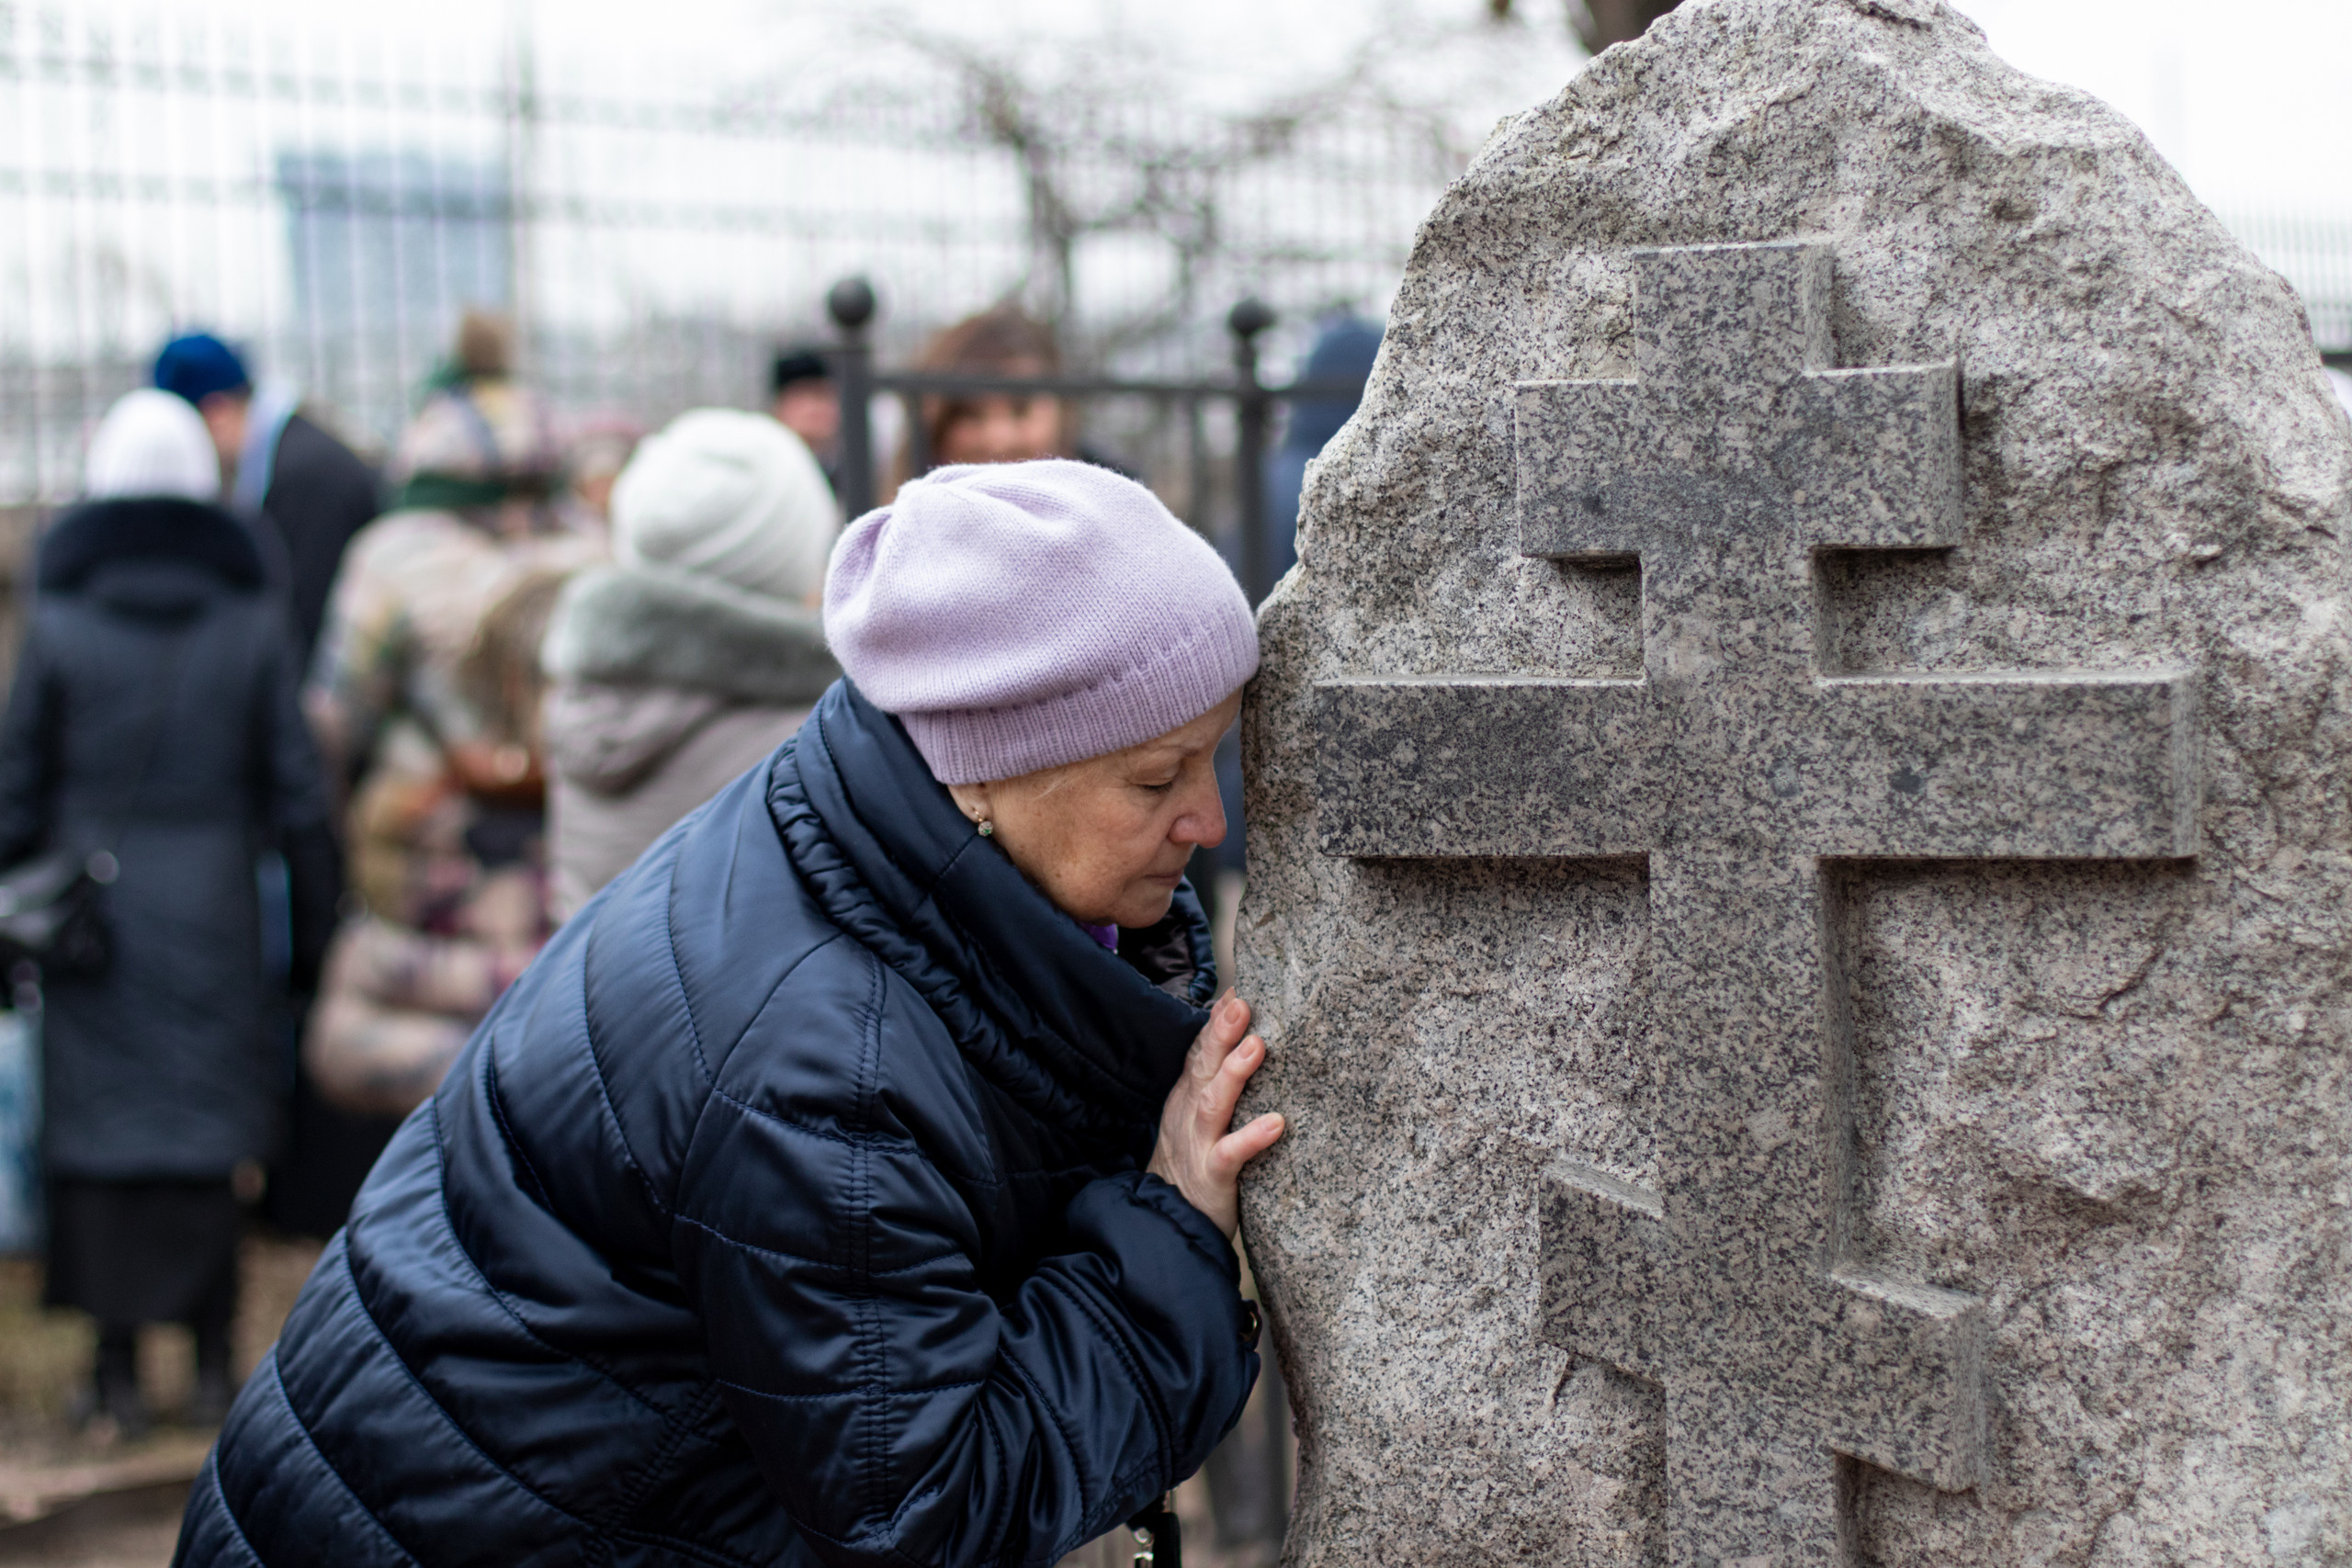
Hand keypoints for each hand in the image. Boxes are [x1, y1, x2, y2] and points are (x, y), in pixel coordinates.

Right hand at [1146, 993, 1284, 1238]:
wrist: (1166, 1220)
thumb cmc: (1192, 1161)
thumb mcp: (1195, 1113)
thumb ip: (1212, 1075)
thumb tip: (1237, 1030)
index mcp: (1187, 1096)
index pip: (1200, 1051)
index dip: (1216, 1021)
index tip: (1238, 991)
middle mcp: (1189, 1114)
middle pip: (1203, 1067)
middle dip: (1221, 1034)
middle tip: (1243, 1004)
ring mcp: (1199, 1143)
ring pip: (1213, 1104)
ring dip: (1234, 1074)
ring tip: (1257, 1048)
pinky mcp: (1212, 1175)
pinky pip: (1230, 1155)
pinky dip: (1252, 1138)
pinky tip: (1277, 1124)